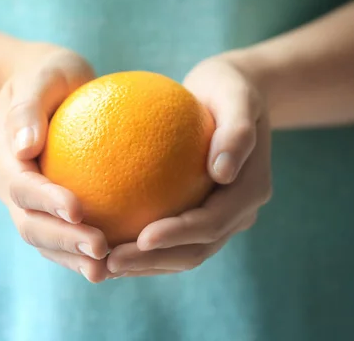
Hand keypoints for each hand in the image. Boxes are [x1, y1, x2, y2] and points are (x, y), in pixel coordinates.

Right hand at [0, 45, 110, 282]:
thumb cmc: (48, 73)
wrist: (45, 86)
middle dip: (62, 241)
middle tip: (100, 251)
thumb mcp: (41, 74)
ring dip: (71, 257)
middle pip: (29, 222)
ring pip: (43, 237)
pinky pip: (62, 232)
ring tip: (106, 270)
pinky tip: (114, 259)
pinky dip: (80, 250)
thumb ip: (28, 107)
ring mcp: (26, 199)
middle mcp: (10, 183)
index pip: (21, 185)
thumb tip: (26, 146)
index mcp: (3, 154)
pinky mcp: (47, 205)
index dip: (45, 201)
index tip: (78, 211)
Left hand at [106, 57, 271, 277]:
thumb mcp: (238, 95)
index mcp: (251, 190)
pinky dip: (142, 247)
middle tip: (110, 264)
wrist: (232, 95)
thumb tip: (221, 172)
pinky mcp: (200, 212)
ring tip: (102, 265)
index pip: (213, 223)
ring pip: (182, 253)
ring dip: (144, 265)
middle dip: (153, 262)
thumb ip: (237, 131)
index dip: (179, 235)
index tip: (141, 237)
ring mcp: (220, 216)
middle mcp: (238, 211)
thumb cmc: (230, 88)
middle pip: (196, 250)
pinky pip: (170, 236)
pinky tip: (107, 240)